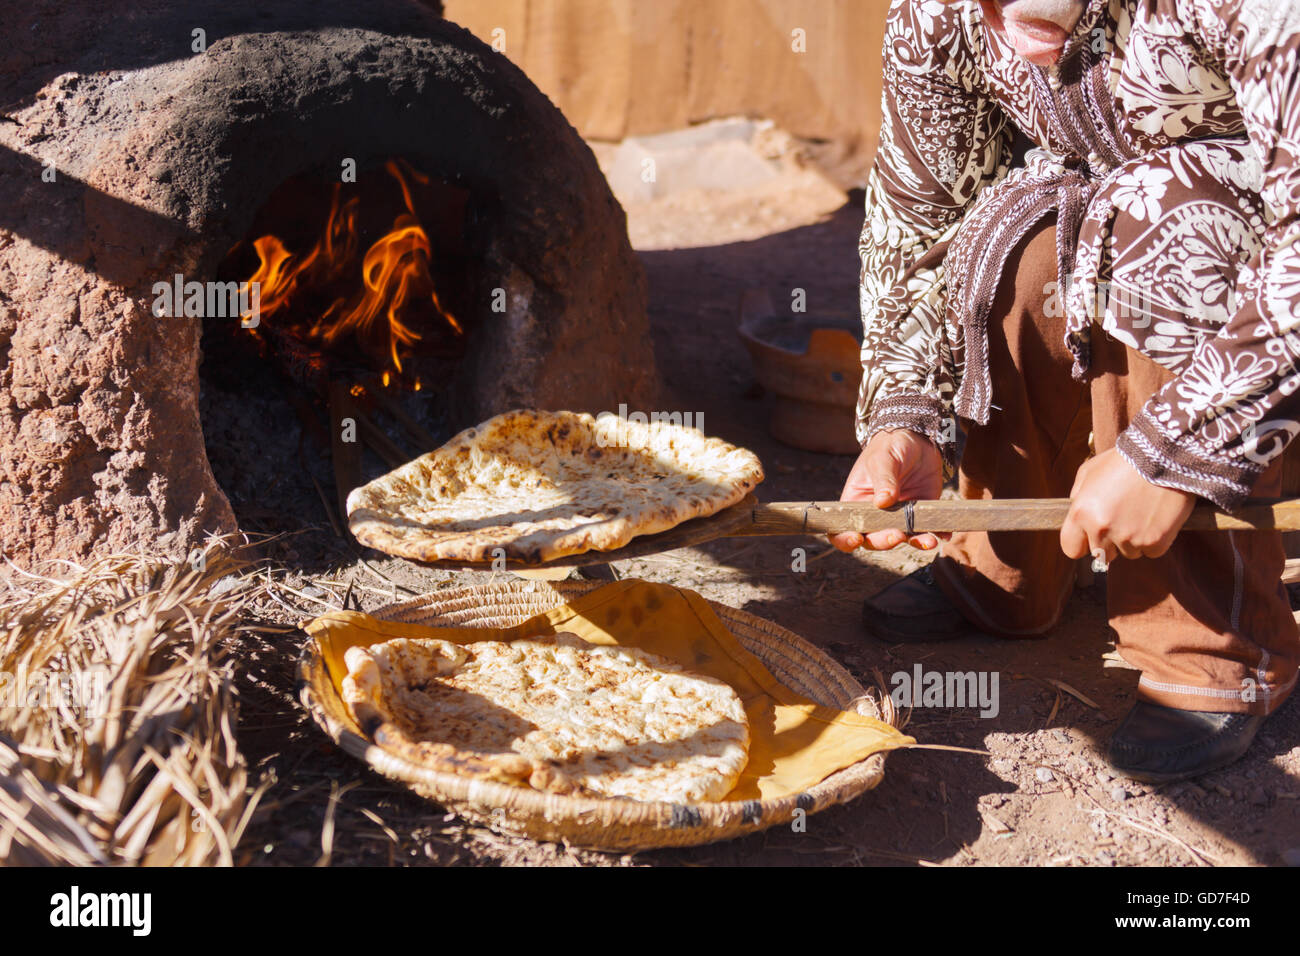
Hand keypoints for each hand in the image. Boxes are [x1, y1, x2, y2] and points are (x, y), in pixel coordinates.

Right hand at [829, 429, 944, 551]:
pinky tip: (943, 535)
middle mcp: (876, 515)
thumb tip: (882, 501)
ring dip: (914, 543)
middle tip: (897, 534)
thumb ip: (883, 479)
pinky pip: (927, 530)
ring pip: (903, 539)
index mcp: (856, 503)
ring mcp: (899, 517)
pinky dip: (936, 536)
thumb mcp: (882, 459)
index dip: (845, 539)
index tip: (856, 539)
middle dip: (884, 541)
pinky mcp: (921, 514)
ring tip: (928, 541)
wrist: (917, 440)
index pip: (842, 528)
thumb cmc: (890, 447)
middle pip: (874, 539)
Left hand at [1060, 448, 1195, 561]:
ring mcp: (1129, 538)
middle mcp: (1102, 530)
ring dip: (1132, 540)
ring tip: (1141, 512)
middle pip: (1100, 555)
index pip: (1072, 549)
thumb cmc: (1124, 461)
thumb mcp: (1089, 471)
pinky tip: (1156, 517)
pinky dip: (1154, 539)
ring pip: (1127, 553)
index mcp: (1081, 514)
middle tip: (1121, 519)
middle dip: (1108, 542)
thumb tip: (1076, 515)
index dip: (1081, 543)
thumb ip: (1078, 496)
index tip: (1089, 537)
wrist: (1164, 457)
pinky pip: (1151, 552)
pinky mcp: (1155, 542)